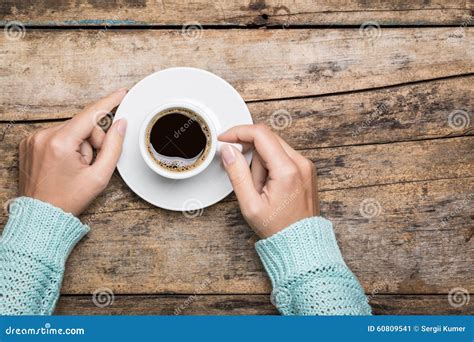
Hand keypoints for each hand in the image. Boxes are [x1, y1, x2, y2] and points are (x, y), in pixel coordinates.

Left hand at [18, 89, 127, 215]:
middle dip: (93, 140)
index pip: (91, 114)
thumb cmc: (68, 199)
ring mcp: (33, 139)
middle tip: (91, 162)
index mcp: (60, 143)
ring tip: (75, 167)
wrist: (41, 215)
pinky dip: (66, 146)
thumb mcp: (99, 176)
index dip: (109, 102)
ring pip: (70, 130)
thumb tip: (120, 124)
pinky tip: (65, 164)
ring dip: (79, 145)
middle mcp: (43, 136)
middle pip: (82, 124)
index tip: (121, 93)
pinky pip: (57, 135)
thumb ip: (113, 147)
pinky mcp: (29, 143)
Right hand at [219, 124, 319, 237]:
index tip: (224, 139)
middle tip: (248, 179)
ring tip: (262, 188)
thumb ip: (237, 173)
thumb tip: (228, 150)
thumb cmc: (278, 228)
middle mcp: (301, 163)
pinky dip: (271, 166)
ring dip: (261, 162)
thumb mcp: (250, 204)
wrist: (300, 243)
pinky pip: (283, 156)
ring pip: (274, 147)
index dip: (238, 132)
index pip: (260, 134)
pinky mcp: (306, 169)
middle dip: (251, 154)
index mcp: (287, 170)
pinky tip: (270, 186)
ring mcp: (306, 166)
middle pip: (267, 139)